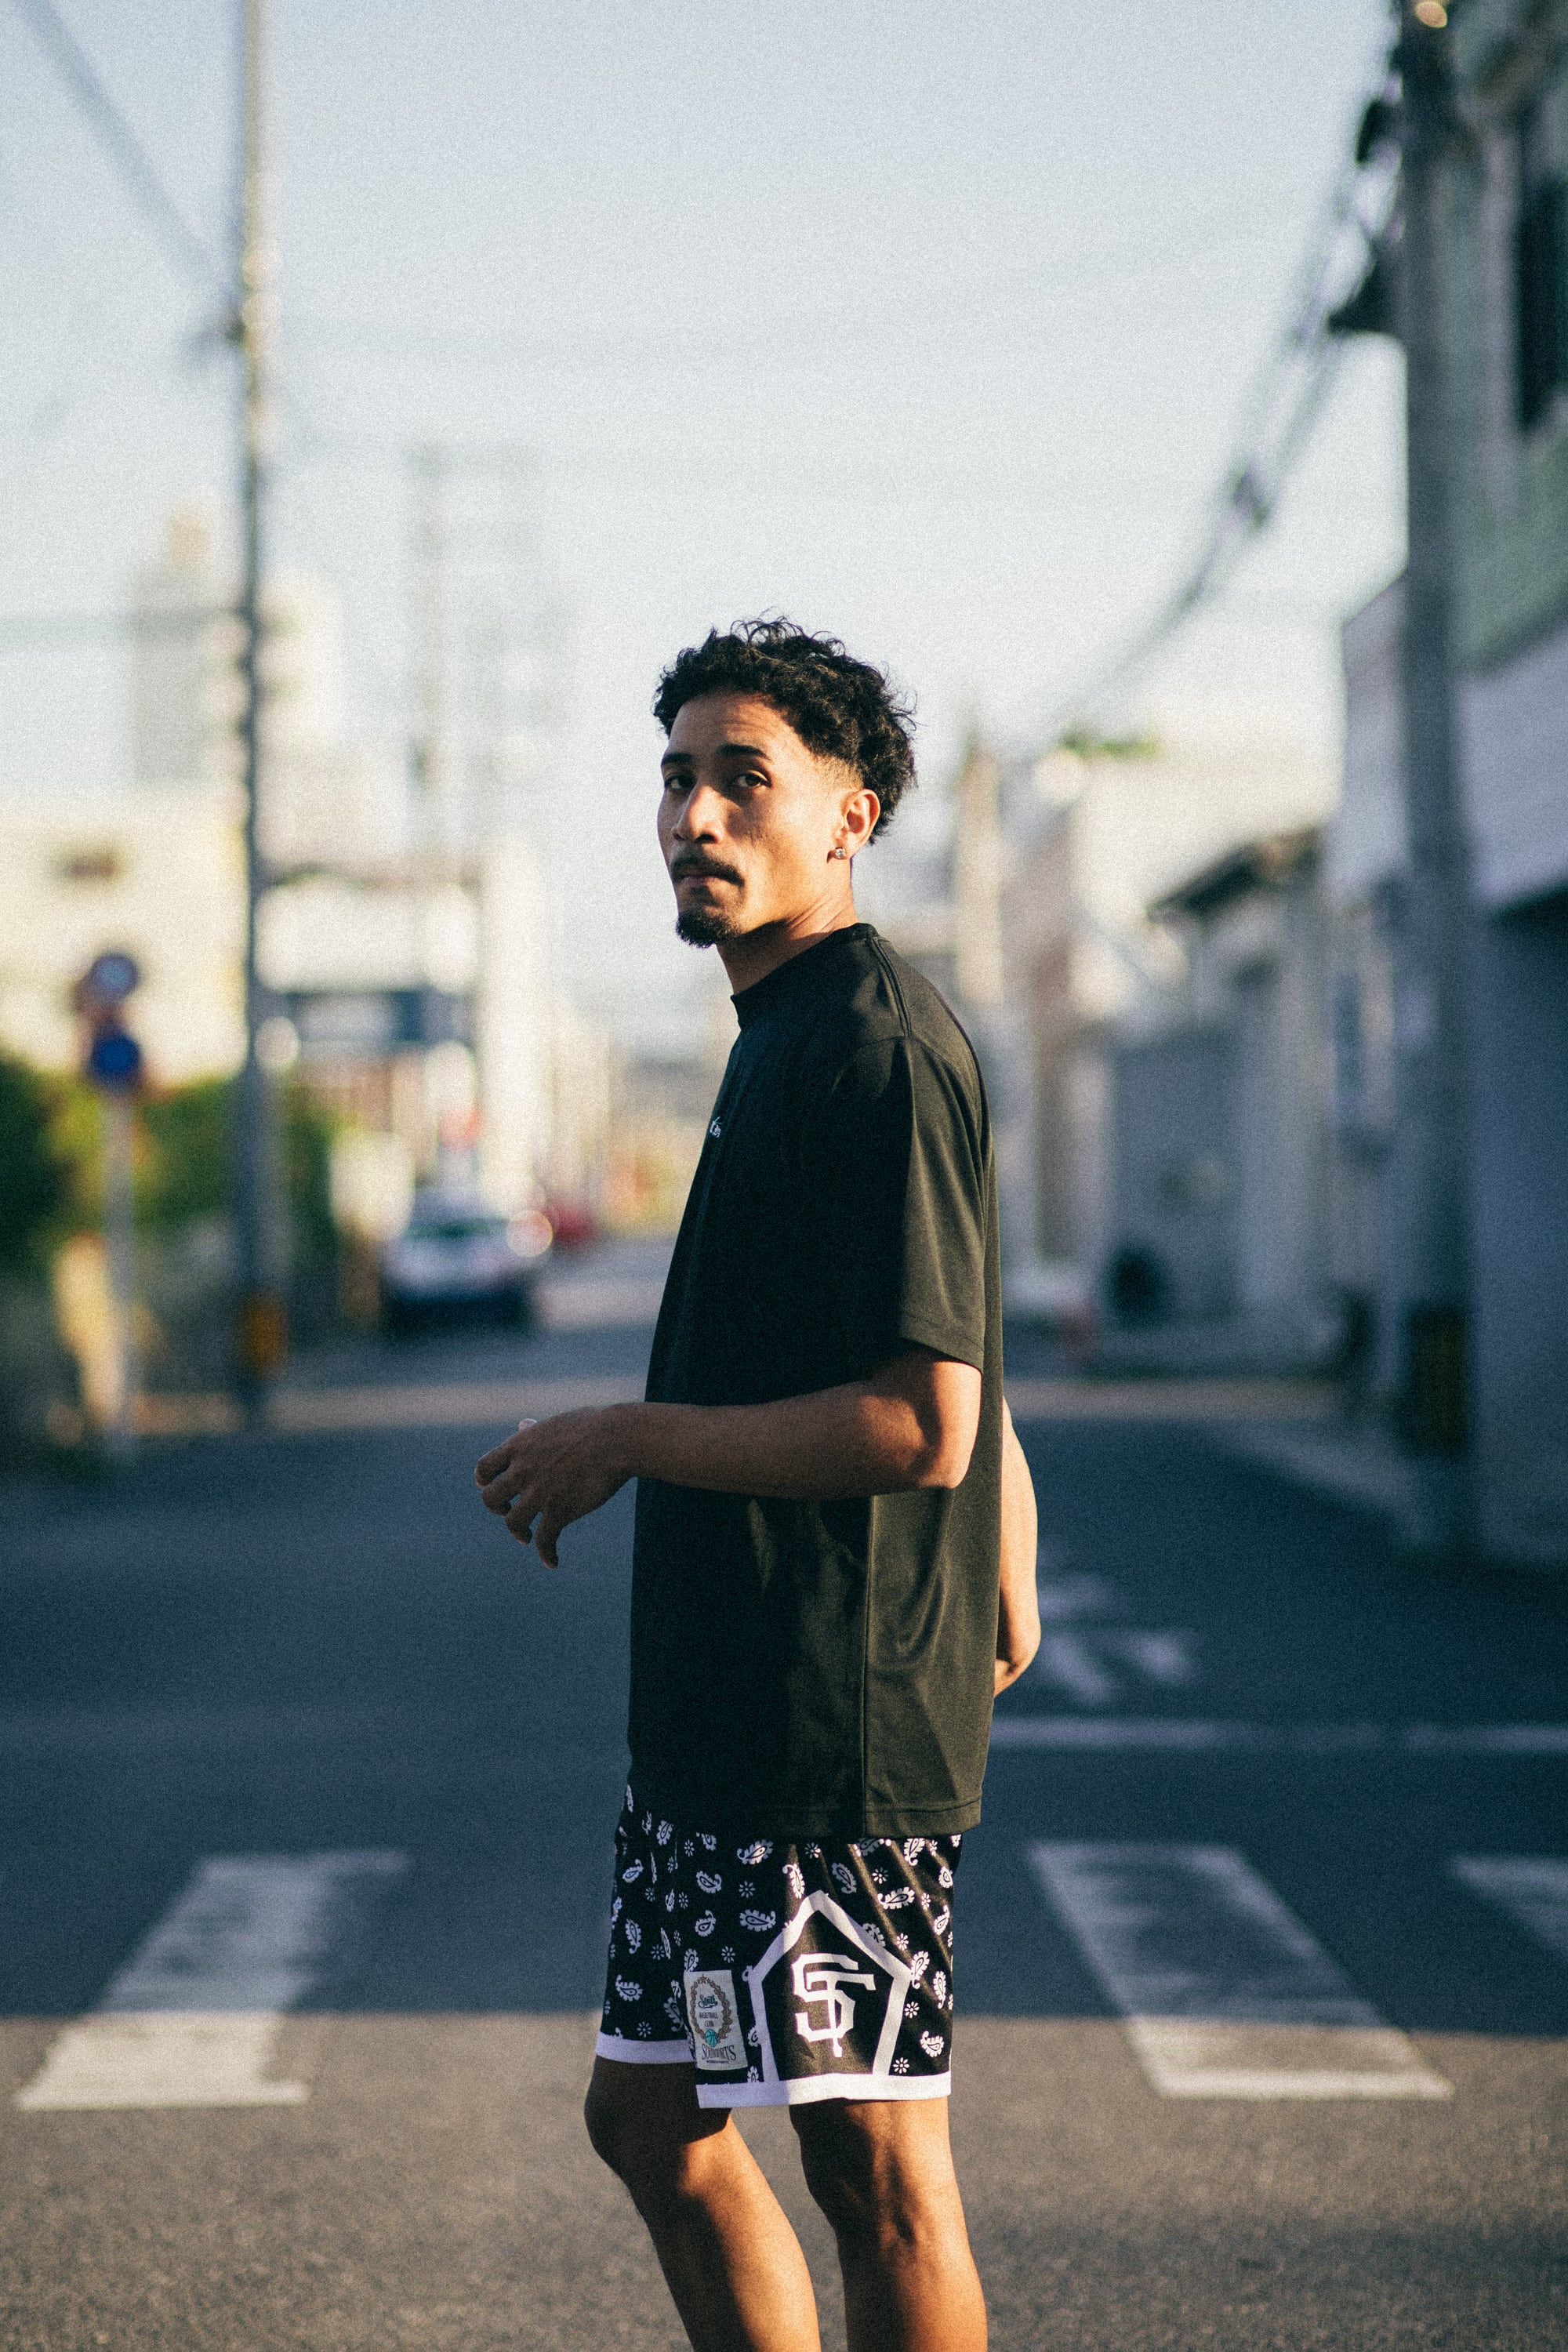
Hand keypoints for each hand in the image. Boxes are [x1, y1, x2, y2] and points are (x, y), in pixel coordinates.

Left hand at [474, 1408, 630, 1566]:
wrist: (616, 1439)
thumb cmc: (592, 1426)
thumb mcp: (555, 1423)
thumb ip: (535, 1430)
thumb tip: (523, 1425)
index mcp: (519, 1446)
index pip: (484, 1468)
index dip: (485, 1481)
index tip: (494, 1486)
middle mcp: (523, 1470)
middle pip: (491, 1498)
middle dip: (498, 1508)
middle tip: (509, 1510)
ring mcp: (539, 1492)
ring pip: (513, 1522)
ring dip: (518, 1533)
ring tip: (527, 1537)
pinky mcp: (560, 1510)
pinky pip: (545, 1540)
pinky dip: (547, 1555)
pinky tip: (552, 1562)